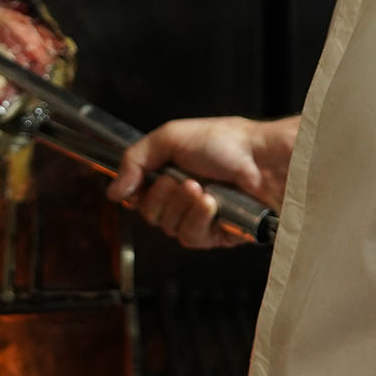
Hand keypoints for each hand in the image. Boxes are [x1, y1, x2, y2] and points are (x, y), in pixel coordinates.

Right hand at [107, 116, 297, 248]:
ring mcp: (199, 218)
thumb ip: (134, 161)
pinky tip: (213, 204)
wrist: (262, 158)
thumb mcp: (169, 137)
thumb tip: (113, 191)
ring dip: (184, 206)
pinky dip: (199, 219)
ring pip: (169, 228)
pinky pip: (191, 238)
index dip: (136, 193)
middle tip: (184, 179)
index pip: (136, 196)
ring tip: (203, 188)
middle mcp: (181, 198)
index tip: (142, 183)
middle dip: (164, 196)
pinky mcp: (217, 235)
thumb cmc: (223, 142)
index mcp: (167, 174)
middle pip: (149, 214)